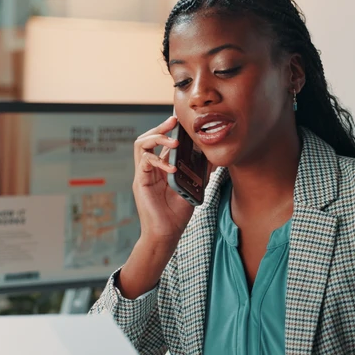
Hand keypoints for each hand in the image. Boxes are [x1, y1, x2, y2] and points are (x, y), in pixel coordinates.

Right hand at [132, 116, 194, 243]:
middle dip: (160, 126)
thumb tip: (213, 159)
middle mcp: (150, 168)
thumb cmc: (177, 214)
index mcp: (161, 168)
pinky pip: (144, 162)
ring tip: (173, 140)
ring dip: (157, 137)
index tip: (181, 120)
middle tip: (174, 120)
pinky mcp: (140, 183)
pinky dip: (158, 160)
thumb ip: (199, 173)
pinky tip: (171, 167)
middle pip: (148, 138)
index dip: (168, 129)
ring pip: (141, 144)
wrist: (166, 234)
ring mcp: (143, 174)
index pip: (161, 142)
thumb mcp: (193, 188)